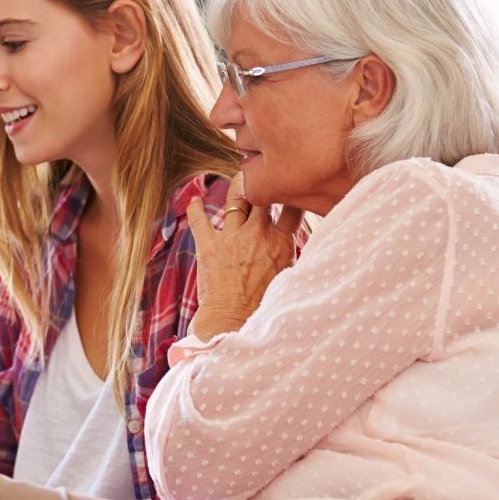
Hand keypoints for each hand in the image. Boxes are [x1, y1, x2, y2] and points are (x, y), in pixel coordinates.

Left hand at [186, 173, 303, 340]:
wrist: (233, 323)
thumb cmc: (265, 306)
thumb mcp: (289, 277)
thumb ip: (291, 254)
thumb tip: (302, 242)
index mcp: (280, 242)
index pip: (291, 206)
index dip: (291, 193)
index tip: (289, 187)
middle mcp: (256, 234)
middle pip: (262, 194)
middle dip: (263, 183)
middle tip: (262, 176)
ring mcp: (231, 238)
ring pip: (235, 199)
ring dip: (237, 188)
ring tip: (239, 182)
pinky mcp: (208, 246)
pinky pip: (200, 220)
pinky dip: (196, 208)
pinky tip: (195, 199)